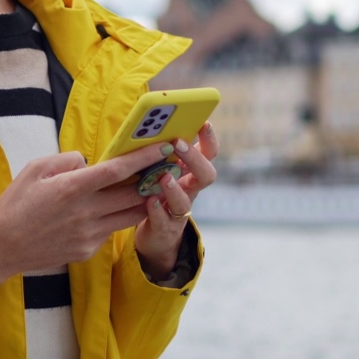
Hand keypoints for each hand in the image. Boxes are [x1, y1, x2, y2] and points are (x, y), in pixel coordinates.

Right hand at [0, 142, 174, 305]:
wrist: (0, 247)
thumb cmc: (15, 203)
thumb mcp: (35, 169)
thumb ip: (67, 160)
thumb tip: (90, 162)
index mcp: (73, 188)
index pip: (118, 170)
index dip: (144, 158)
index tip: (164, 148)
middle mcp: (86, 212)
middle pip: (133, 194)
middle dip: (154, 179)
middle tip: (168, 166)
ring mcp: (89, 234)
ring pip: (129, 215)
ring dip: (144, 201)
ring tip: (155, 186)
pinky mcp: (87, 250)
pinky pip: (110, 231)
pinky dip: (117, 218)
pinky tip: (116, 210)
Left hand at [134, 122, 218, 277]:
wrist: (156, 235)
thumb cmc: (156, 193)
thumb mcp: (162, 170)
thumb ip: (160, 152)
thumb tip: (149, 123)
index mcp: (190, 173)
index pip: (209, 154)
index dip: (209, 139)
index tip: (204, 122)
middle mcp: (189, 191)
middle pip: (206, 175)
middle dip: (195, 158)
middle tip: (178, 144)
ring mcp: (178, 211)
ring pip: (185, 201)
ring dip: (175, 187)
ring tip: (165, 176)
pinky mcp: (164, 228)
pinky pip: (163, 220)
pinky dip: (157, 210)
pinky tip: (149, 200)